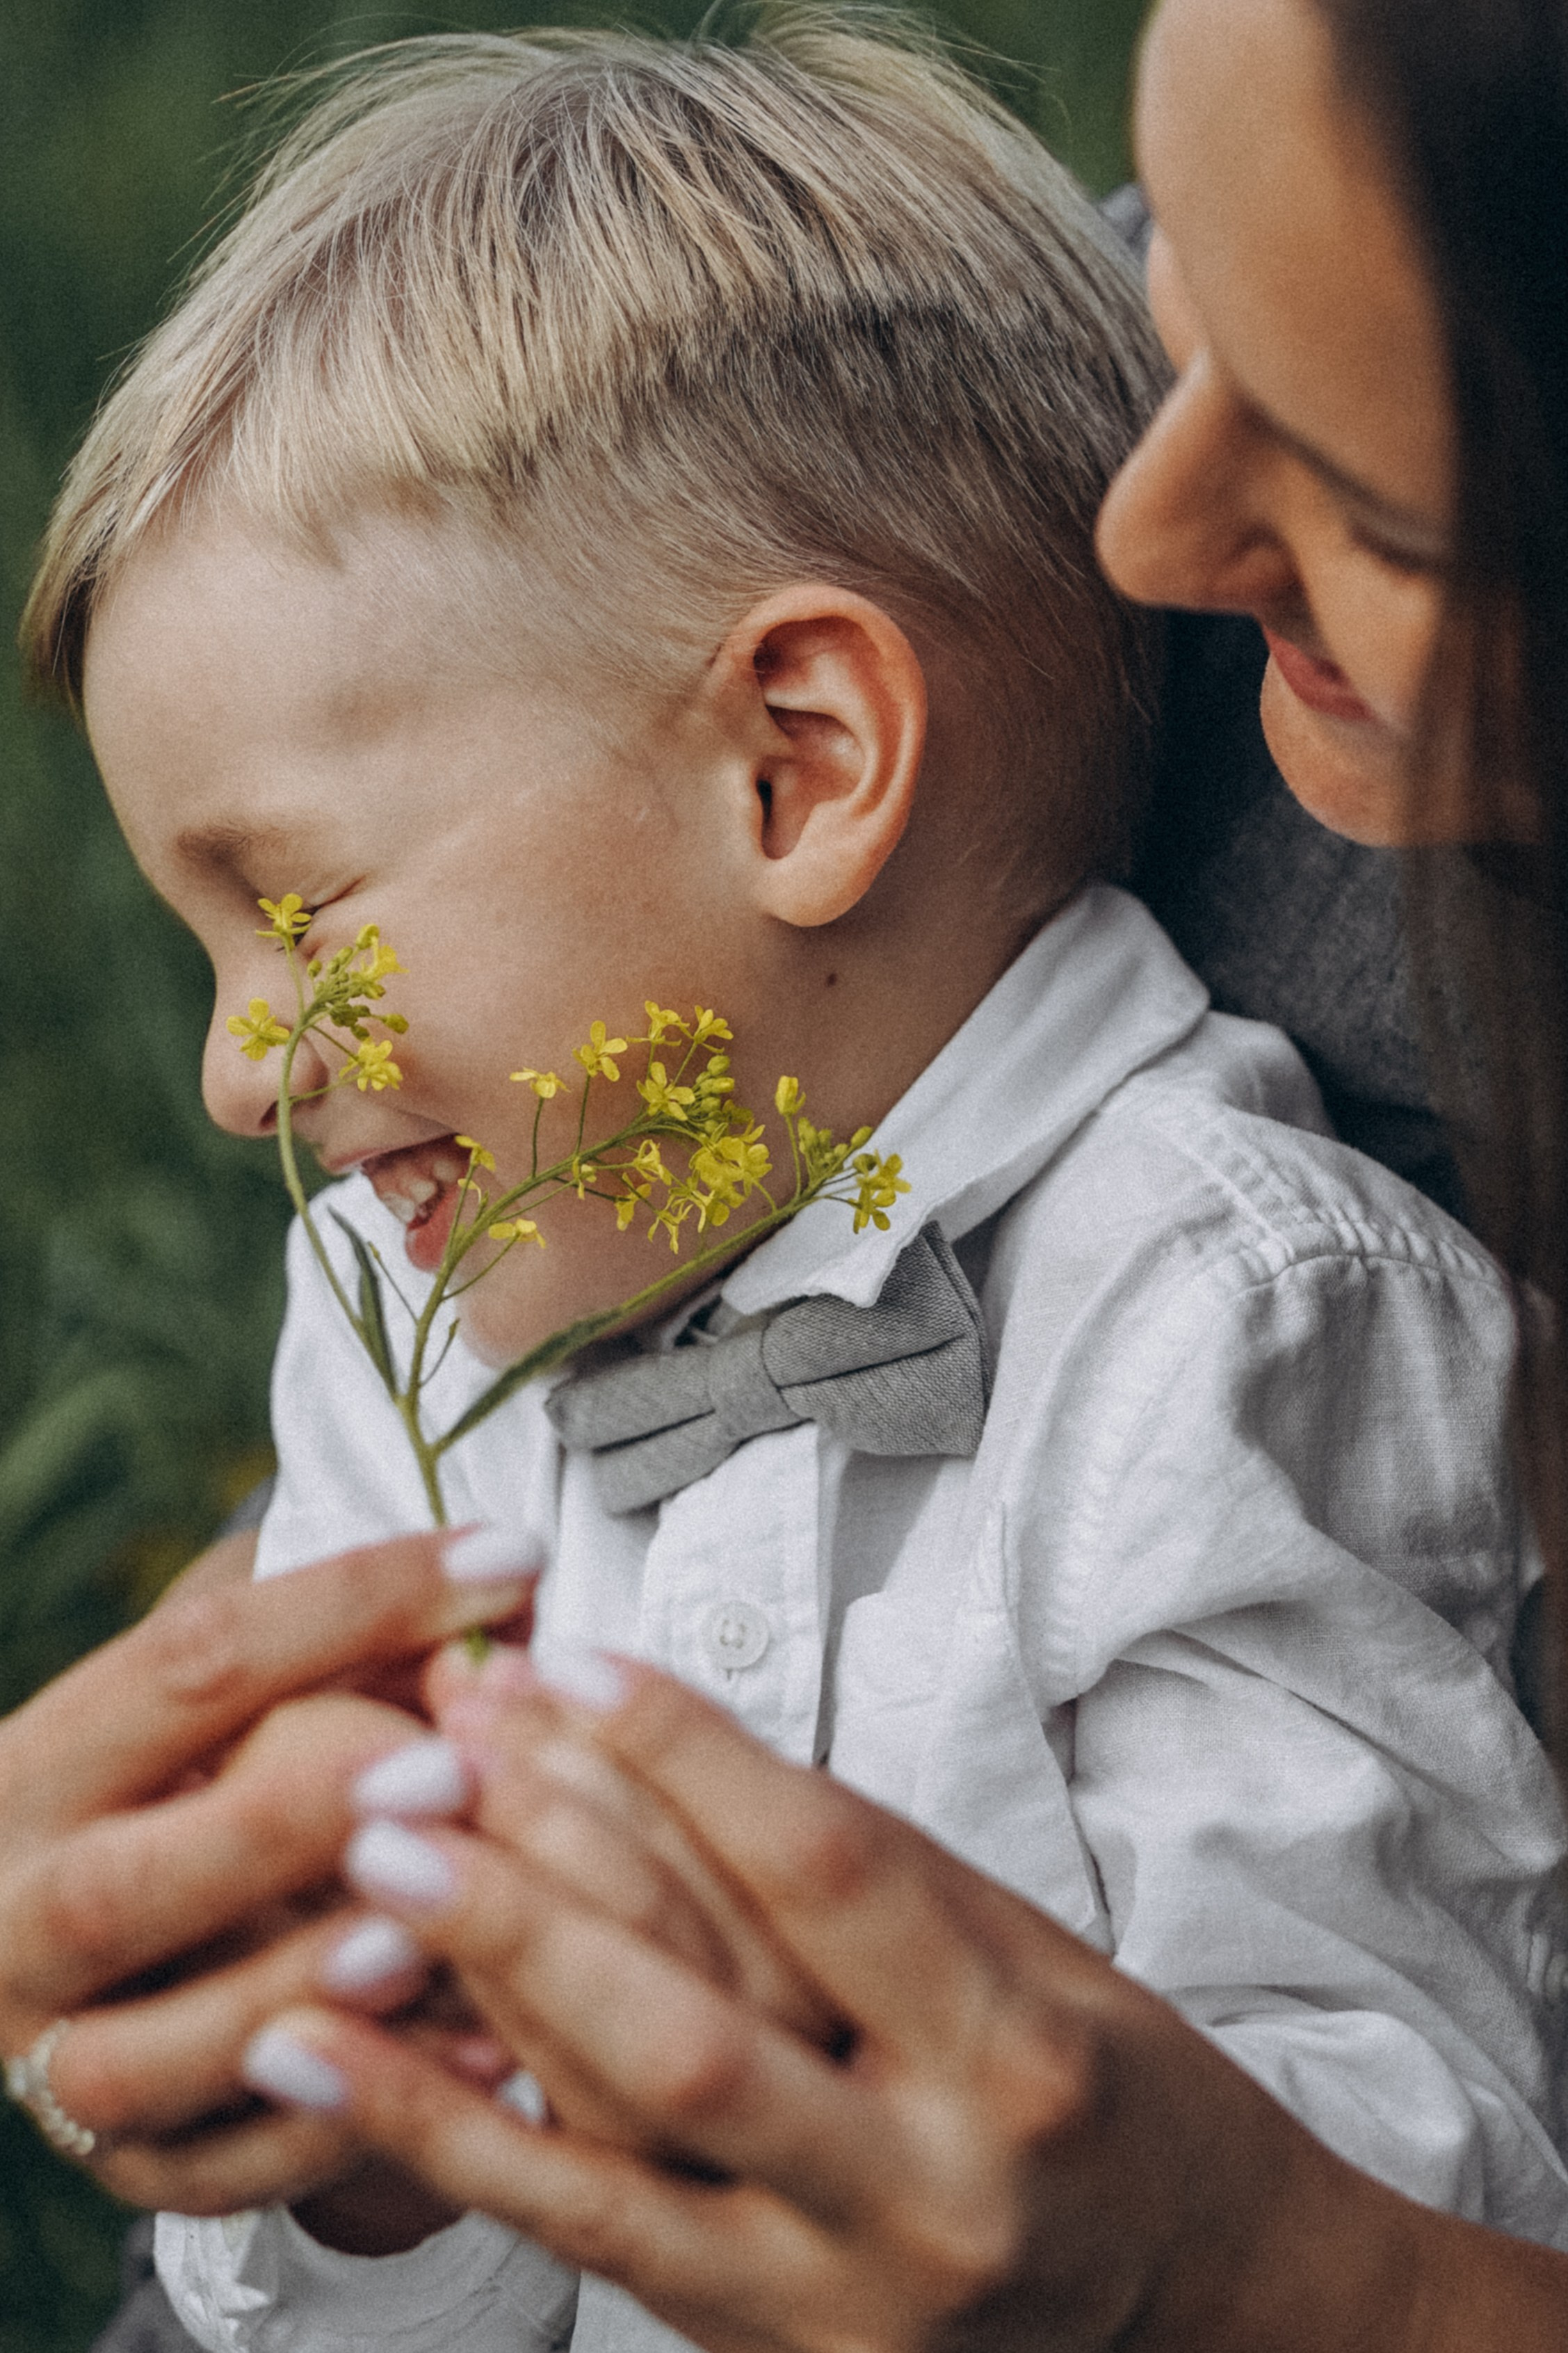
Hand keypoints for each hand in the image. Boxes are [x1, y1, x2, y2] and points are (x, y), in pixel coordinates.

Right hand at [0, 1525, 530, 2214]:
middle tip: (444, 1770)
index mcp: (40, 1766)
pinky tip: (482, 2058)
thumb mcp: (242, 1692)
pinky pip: (227, 2169)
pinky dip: (351, 2119)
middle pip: (125, 1882)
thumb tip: (509, 1604)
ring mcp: (53, 2059)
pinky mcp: (127, 2168)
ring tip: (435, 1935)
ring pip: (151, 2056)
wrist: (66, 1944)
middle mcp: (13, 1919)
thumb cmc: (197, 1773)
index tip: (510, 1556)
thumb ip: (361, 1649)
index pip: (192, 1663)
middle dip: (284, 1827)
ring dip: (302, 1992)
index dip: (355, 1602)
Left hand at [244, 1658, 1495, 2352]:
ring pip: (623, 2129)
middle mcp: (928, 2184)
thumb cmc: (1116, 2102)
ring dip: (479, 1988)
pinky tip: (333, 2054)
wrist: (1203, 2318)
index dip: (688, 1756)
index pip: (824, 1873)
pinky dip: (447, 2138)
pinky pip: (581, 2235)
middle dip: (544, 1879)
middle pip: (700, 2016)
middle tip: (425, 1759)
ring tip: (365, 1869)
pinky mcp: (761, 2352)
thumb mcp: (1031, 1955)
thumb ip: (863, 1871)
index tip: (571, 1663)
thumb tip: (674, 1752)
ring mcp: (836, 2291)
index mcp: (1017, 2052)